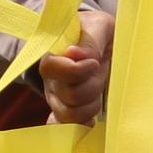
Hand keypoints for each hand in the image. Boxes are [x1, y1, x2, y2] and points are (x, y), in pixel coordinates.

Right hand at [39, 9, 112, 124]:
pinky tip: (92, 119)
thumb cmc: (99, 31)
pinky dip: (80, 125)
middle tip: (100, 73)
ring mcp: (58, 97)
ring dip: (91, 106)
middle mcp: (51, 79)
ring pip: (70, 114)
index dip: (75, 70)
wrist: (102, 42)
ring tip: (99, 91)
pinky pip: (67, 127)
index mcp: (54, 55)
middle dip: (91, 87)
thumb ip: (89, 39)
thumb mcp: (100, 26)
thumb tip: (76, 54)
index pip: (51, 68)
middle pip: (67, 95)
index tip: (94, 62)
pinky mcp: (68, 111)